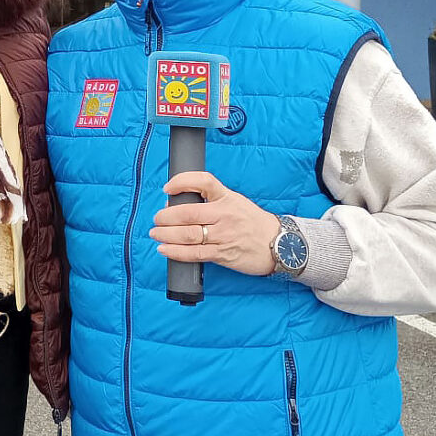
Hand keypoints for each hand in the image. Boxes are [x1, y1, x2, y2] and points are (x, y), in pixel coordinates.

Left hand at [149, 171, 280, 276]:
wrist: (279, 245)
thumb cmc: (253, 223)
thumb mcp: (236, 202)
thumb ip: (212, 201)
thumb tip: (178, 203)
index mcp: (227, 198)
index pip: (204, 182)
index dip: (182, 181)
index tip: (167, 188)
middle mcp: (225, 215)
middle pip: (188, 213)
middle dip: (166, 216)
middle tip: (157, 218)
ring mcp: (224, 235)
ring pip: (188, 234)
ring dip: (166, 234)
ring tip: (156, 233)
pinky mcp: (223, 254)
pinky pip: (194, 254)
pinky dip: (176, 252)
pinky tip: (164, 249)